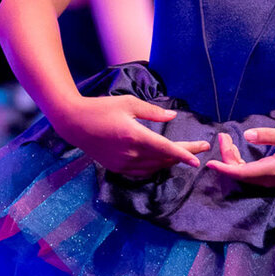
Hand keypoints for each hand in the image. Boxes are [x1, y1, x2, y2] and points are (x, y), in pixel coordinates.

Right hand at [56, 94, 208, 175]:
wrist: (74, 123)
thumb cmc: (101, 108)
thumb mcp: (128, 103)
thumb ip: (152, 112)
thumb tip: (172, 117)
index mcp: (134, 136)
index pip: (165, 149)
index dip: (184, 154)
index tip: (198, 160)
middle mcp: (130, 153)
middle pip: (163, 158)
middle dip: (184, 154)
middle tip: (200, 148)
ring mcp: (123, 163)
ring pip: (154, 167)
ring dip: (170, 161)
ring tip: (184, 153)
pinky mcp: (117, 167)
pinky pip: (142, 171)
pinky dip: (155, 167)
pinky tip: (163, 161)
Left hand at [206, 127, 274, 186]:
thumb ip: (267, 135)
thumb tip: (247, 135)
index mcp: (270, 171)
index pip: (240, 173)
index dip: (224, 168)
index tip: (210, 162)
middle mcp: (269, 180)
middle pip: (240, 173)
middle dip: (228, 156)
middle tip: (223, 136)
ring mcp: (273, 182)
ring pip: (247, 174)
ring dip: (235, 160)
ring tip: (229, 141)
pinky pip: (254, 174)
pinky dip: (243, 164)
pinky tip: (242, 152)